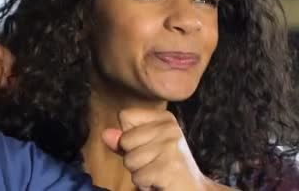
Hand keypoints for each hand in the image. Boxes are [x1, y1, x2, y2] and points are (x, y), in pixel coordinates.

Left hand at [102, 108, 229, 190]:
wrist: (193, 189)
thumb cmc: (165, 168)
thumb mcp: (143, 149)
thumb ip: (123, 141)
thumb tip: (105, 134)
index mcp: (164, 118)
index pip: (125, 115)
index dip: (129, 136)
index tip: (149, 147)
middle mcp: (169, 128)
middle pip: (125, 140)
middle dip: (133, 158)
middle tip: (155, 164)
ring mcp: (170, 146)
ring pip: (129, 160)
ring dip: (140, 173)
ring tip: (157, 173)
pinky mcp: (170, 167)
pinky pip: (138, 177)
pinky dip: (146, 184)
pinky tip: (161, 182)